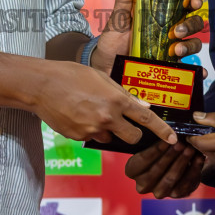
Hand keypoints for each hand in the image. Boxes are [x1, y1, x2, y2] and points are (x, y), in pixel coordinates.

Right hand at [31, 61, 177, 146]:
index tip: (173, 139)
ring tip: (90, 112)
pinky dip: (89, 130)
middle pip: (133, 138)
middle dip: (132, 134)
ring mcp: (92, 130)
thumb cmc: (71, 75)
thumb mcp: (101, 77)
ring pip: (110, 138)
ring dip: (107, 130)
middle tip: (124, 123)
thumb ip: (124, 94)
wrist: (41, 85)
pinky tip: (78, 115)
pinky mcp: (78, 137)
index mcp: (116, 99)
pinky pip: (91, 138)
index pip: (146, 119)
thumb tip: (143, 105)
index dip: (162, 130)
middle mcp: (107, 118)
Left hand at [93, 0, 204, 74]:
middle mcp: (169, 32)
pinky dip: (198, 71)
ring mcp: (171, 50)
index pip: (183, 5)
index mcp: (160, 16)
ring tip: (176, 51)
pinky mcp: (170, 68)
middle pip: (194, 23)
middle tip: (177, 31)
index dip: (193, 1)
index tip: (192, 2)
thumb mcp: (118, 20)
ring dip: (190, 45)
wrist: (105, 67)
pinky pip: (190, 69)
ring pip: (194, 44)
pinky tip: (199, 73)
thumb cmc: (112, 42)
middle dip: (191, 25)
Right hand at [125, 140, 208, 198]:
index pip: (143, 160)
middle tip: (181, 143)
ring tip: (190, 149)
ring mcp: (158, 192)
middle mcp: (142, 185)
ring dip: (182, 162)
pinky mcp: (175, 195)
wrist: (172, 163)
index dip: (156, 149)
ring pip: (171, 178)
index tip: (168, 138)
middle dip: (170, 156)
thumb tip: (167, 129)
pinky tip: (199, 158)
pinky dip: (194, 170)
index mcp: (132, 170)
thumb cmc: (159, 149)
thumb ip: (156, 138)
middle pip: (156, 170)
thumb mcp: (152, 142)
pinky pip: (185, 184)